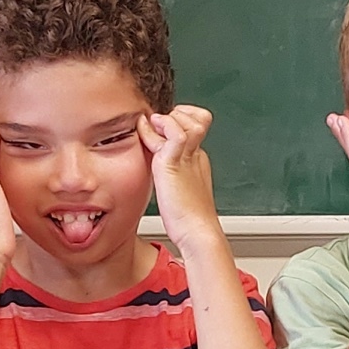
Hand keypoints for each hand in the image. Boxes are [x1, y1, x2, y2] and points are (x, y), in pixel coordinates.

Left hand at [145, 104, 224, 242]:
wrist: (198, 233)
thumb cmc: (186, 220)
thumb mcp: (174, 187)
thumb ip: (166, 172)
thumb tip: (152, 165)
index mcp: (196, 160)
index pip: (192, 127)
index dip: (176, 122)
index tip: (157, 127)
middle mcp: (195, 155)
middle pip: (196, 118)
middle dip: (174, 115)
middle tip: (155, 124)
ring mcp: (188, 157)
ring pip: (190, 120)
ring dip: (169, 118)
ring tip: (153, 125)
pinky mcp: (176, 163)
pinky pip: (177, 133)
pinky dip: (165, 125)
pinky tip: (151, 127)